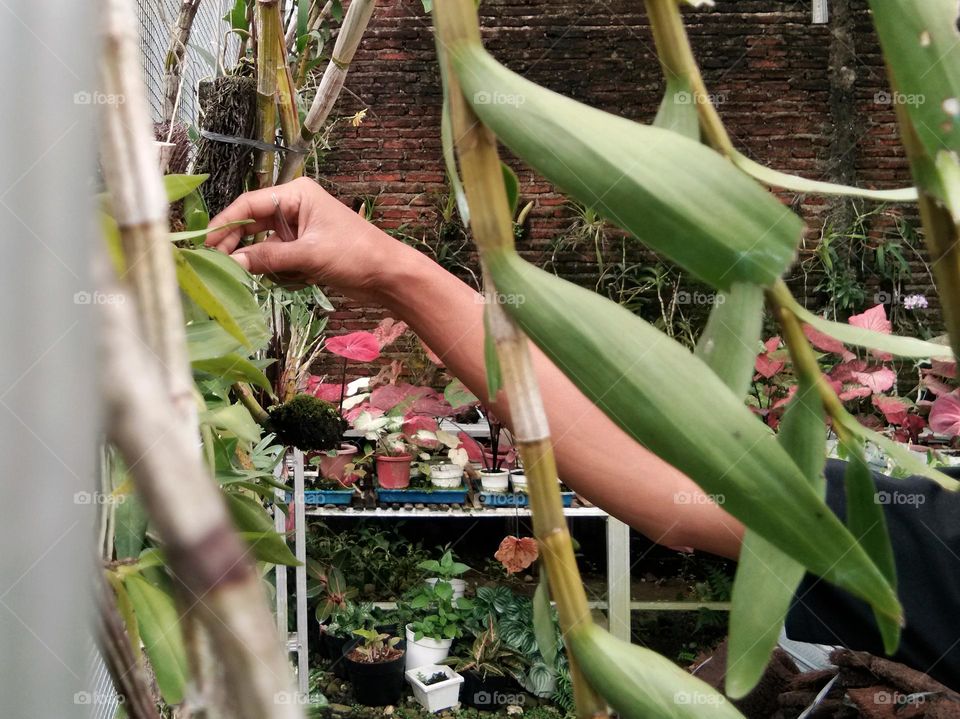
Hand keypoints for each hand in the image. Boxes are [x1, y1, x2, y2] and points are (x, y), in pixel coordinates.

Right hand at [205, 177, 400, 301]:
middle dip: (239, 246)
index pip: (249, 204)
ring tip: (255, 277)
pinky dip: (279, 271)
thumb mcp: (308, 255)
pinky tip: (292, 280)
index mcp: (296, 194)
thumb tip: (231, 263)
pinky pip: (278, 259)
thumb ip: (268, 258)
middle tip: (218, 267)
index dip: (225, 224)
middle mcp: (295, 207)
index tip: (206, 245)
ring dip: (262, 262)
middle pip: (252, 224)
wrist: (389, 276)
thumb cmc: (355, 255)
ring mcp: (300, 230)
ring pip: (264, 246)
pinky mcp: (305, 250)